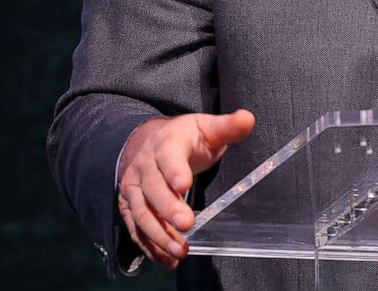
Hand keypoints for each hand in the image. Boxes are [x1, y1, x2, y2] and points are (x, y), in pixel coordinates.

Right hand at [116, 109, 255, 268]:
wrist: (144, 141)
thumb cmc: (182, 138)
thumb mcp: (205, 127)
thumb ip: (227, 127)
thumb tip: (248, 119)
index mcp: (165, 144)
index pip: (168, 157)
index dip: (174, 171)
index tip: (184, 185)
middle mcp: (144, 167)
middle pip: (152, 189)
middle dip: (168, 208)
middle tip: (187, 225)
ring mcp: (134, 188)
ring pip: (142, 212)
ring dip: (159, 233)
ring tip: (179, 249)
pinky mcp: (129, 206)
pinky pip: (136, 228)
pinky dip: (149, 245)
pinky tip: (166, 259)